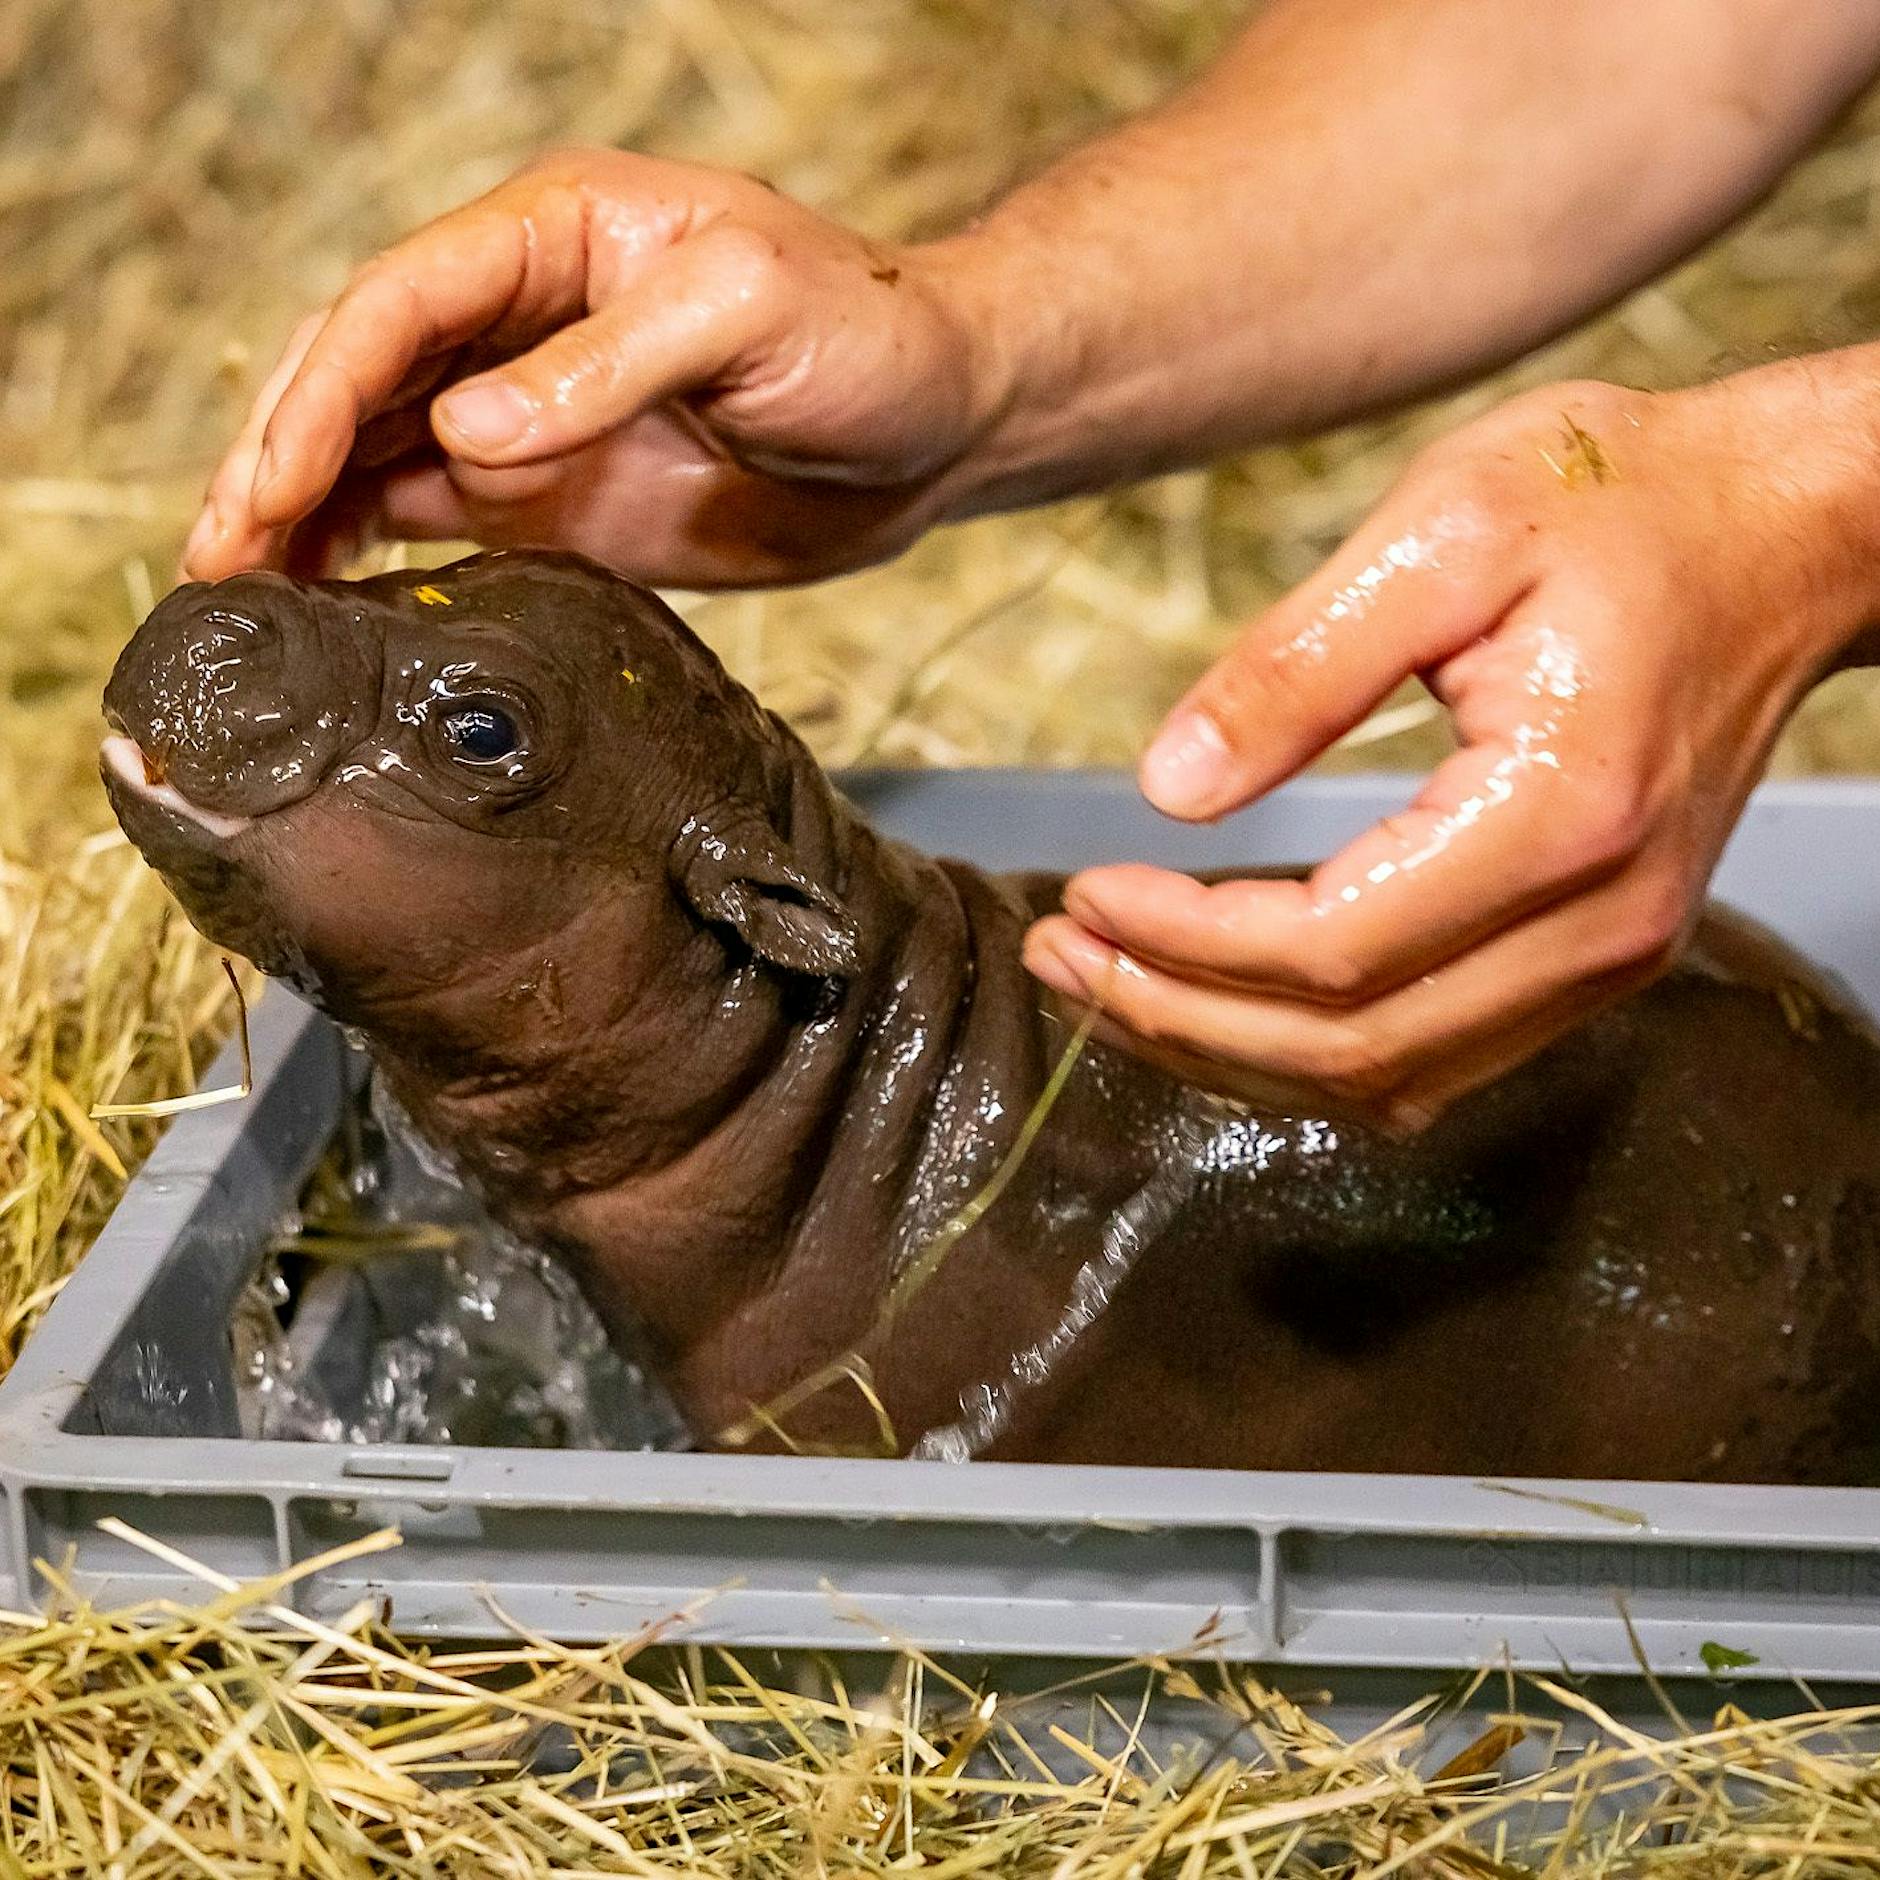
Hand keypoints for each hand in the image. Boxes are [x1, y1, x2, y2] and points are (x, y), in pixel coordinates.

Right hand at [182, 148, 1007, 586]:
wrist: (938, 421)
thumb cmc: (866, 333)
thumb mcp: (750, 314)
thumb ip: (608, 366)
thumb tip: (464, 430)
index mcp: (553, 236)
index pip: (398, 302)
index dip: (322, 390)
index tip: (271, 480)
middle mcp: (521, 321)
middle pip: (360, 376)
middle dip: (278, 456)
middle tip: (215, 554)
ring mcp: (534, 414)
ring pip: (379, 452)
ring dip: (302, 514)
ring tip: (235, 591)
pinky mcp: (558, 497)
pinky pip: (436, 519)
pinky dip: (368, 553)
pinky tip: (321, 598)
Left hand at [1025, 362, 1879, 1129]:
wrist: (1787, 531)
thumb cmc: (1623, 501)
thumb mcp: (1445, 529)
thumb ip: (1298, 665)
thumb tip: (1167, 790)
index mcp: (1562, 811)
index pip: (1333, 949)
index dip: (1186, 944)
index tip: (1084, 894)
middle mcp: (1599, 921)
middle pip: (1350, 1048)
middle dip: (1180, 1017)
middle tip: (1060, 957)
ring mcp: (1609, 957)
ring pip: (1386, 1077)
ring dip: (1230, 1050)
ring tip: (1108, 981)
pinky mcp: (1595, 955)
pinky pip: (1430, 1054)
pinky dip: (1307, 1047)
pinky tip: (1219, 995)